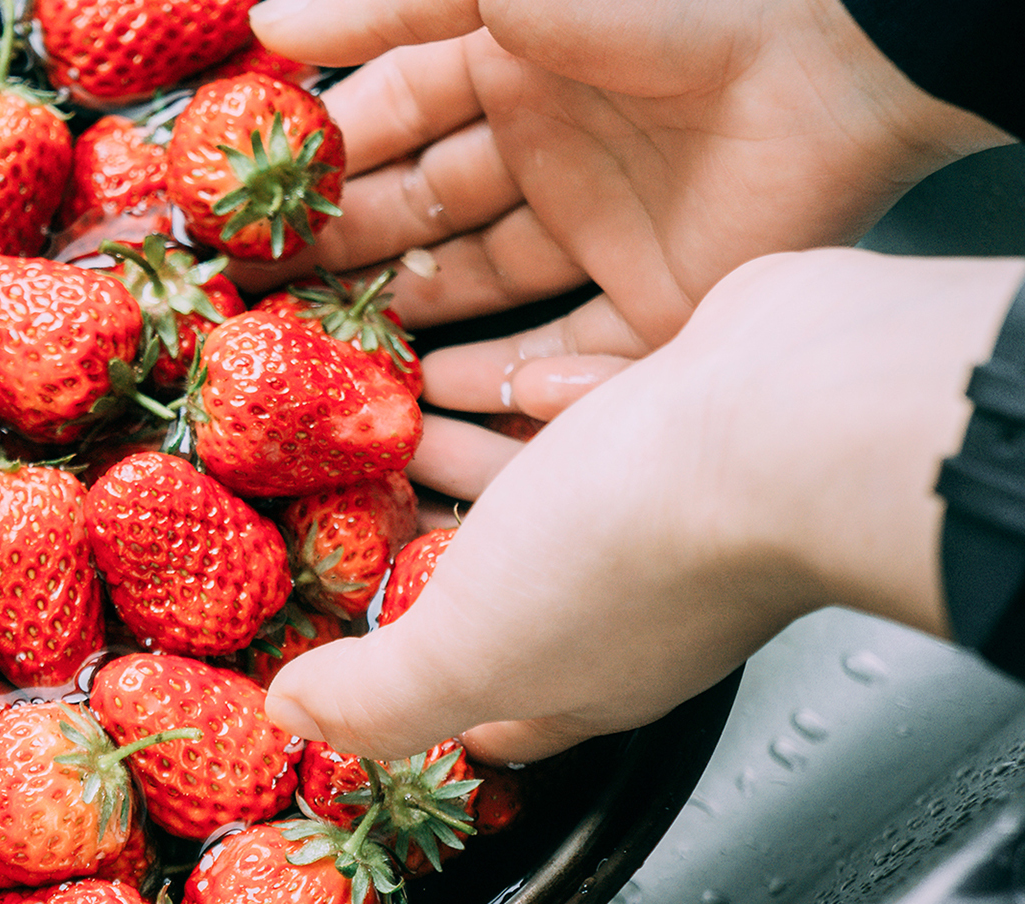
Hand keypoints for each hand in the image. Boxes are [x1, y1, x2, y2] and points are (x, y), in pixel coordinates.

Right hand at [240, 0, 1009, 371]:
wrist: (837, 24)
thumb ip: (376, 0)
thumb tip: (267, 32)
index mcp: (505, 53)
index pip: (382, 115)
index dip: (309, 159)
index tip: (236, 205)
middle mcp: (547, 141)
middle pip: (417, 207)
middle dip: (334, 247)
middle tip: (253, 292)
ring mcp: (601, 225)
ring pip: (475, 287)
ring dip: (397, 316)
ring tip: (314, 349)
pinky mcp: (658, 301)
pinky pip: (564, 355)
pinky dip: (497, 380)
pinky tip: (423, 393)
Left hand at [265, 248, 1024, 764]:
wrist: (785, 419)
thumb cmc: (633, 546)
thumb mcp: (468, 646)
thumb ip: (380, 691)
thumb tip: (300, 715)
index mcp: (580, 673)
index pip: (487, 699)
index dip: (414, 675)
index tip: (349, 633)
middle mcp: (631, 594)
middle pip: (507, 575)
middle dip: (427, 536)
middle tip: (359, 490)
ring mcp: (667, 498)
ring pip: (545, 479)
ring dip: (465, 448)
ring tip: (395, 410)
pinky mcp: (690, 409)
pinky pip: (598, 402)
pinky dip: (536, 390)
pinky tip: (491, 369)